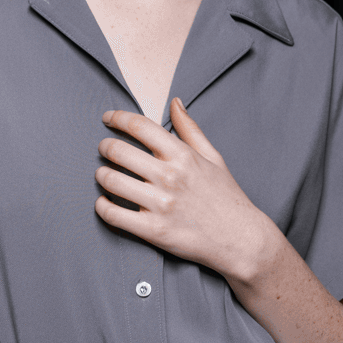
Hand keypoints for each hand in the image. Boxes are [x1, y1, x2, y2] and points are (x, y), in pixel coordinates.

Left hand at [94, 97, 269, 280]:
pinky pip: (113, 215)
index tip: (107, 118)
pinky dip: (102, 207)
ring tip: (103, 174)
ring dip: (101, 175)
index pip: (140, 127)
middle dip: (105, 147)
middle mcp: (170, 177)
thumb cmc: (226, 197)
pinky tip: (104, 202)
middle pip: (119, 151)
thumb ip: (190, 129)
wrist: (241, 240)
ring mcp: (161, 204)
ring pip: (111, 181)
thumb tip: (175, 102)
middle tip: (104, 148)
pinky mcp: (153, 230)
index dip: (118, 118)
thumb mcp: (213, 157)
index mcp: (183, 155)